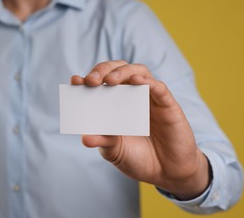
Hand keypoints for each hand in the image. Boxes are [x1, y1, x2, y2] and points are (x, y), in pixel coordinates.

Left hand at [71, 60, 209, 199]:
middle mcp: (132, 96)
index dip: (89, 79)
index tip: (75, 81)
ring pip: (138, 71)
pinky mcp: (168, 106)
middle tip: (91, 81)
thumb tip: (85, 138)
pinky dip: (148, 82)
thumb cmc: (139, 158)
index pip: (101, 83)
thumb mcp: (115, 151)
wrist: (167, 173)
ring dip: (123, 72)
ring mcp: (150, 99)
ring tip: (110, 80)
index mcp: (116, 104)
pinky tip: (137, 81)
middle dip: (103, 71)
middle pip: (118, 70)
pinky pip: (159, 88)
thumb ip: (102, 141)